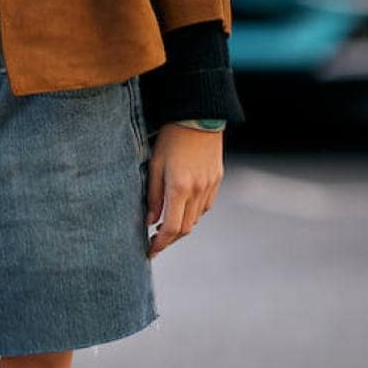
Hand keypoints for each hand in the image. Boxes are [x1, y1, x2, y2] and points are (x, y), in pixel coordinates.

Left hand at [145, 123, 223, 258]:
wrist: (198, 116)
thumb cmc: (170, 139)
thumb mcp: (154, 166)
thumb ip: (152, 196)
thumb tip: (150, 222)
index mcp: (180, 188)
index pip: (171, 228)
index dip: (160, 243)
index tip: (150, 250)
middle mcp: (198, 190)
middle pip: (185, 228)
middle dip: (170, 239)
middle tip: (155, 243)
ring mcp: (210, 185)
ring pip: (196, 219)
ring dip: (181, 227)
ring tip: (166, 227)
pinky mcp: (217, 179)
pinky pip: (205, 206)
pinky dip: (193, 214)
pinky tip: (181, 210)